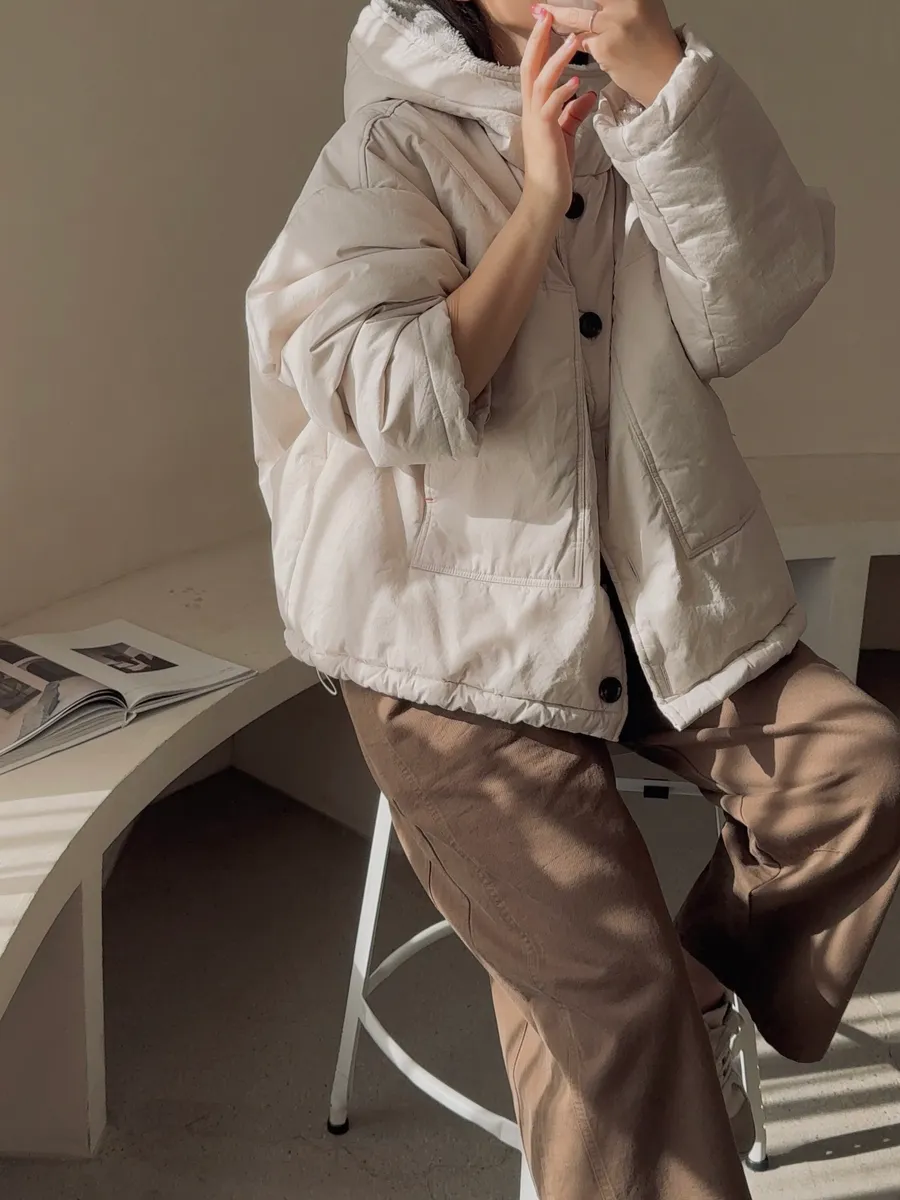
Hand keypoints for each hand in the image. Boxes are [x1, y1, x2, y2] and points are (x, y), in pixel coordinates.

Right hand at [520, 10, 596, 223]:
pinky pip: (551, 107)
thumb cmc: (554, 168)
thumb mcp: (566, 133)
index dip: (539, 44)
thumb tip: (588, 94)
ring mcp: (536, 121)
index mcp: (535, 108)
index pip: (533, 69)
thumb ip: (574, 112)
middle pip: (530, 67)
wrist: (545, 196)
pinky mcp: (545, 134)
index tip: (547, 21)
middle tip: (547, 14)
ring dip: (556, 60)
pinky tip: (576, 82)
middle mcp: (531, 110)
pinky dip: (562, 93)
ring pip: (541, 81)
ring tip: (573, 40)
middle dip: (539, 40)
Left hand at [537, 0, 682, 107]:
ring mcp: (614, 25)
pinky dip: (580, 44)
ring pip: (578, 18)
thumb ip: (621, 1)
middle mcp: (627, 4)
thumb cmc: (655, 44)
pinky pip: (584, 42)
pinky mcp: (605, 48)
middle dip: (558, 4)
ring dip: (558, 16)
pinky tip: (582, 47)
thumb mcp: (645, 9)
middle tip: (539, 3)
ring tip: (539, 10)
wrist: (665, 78)